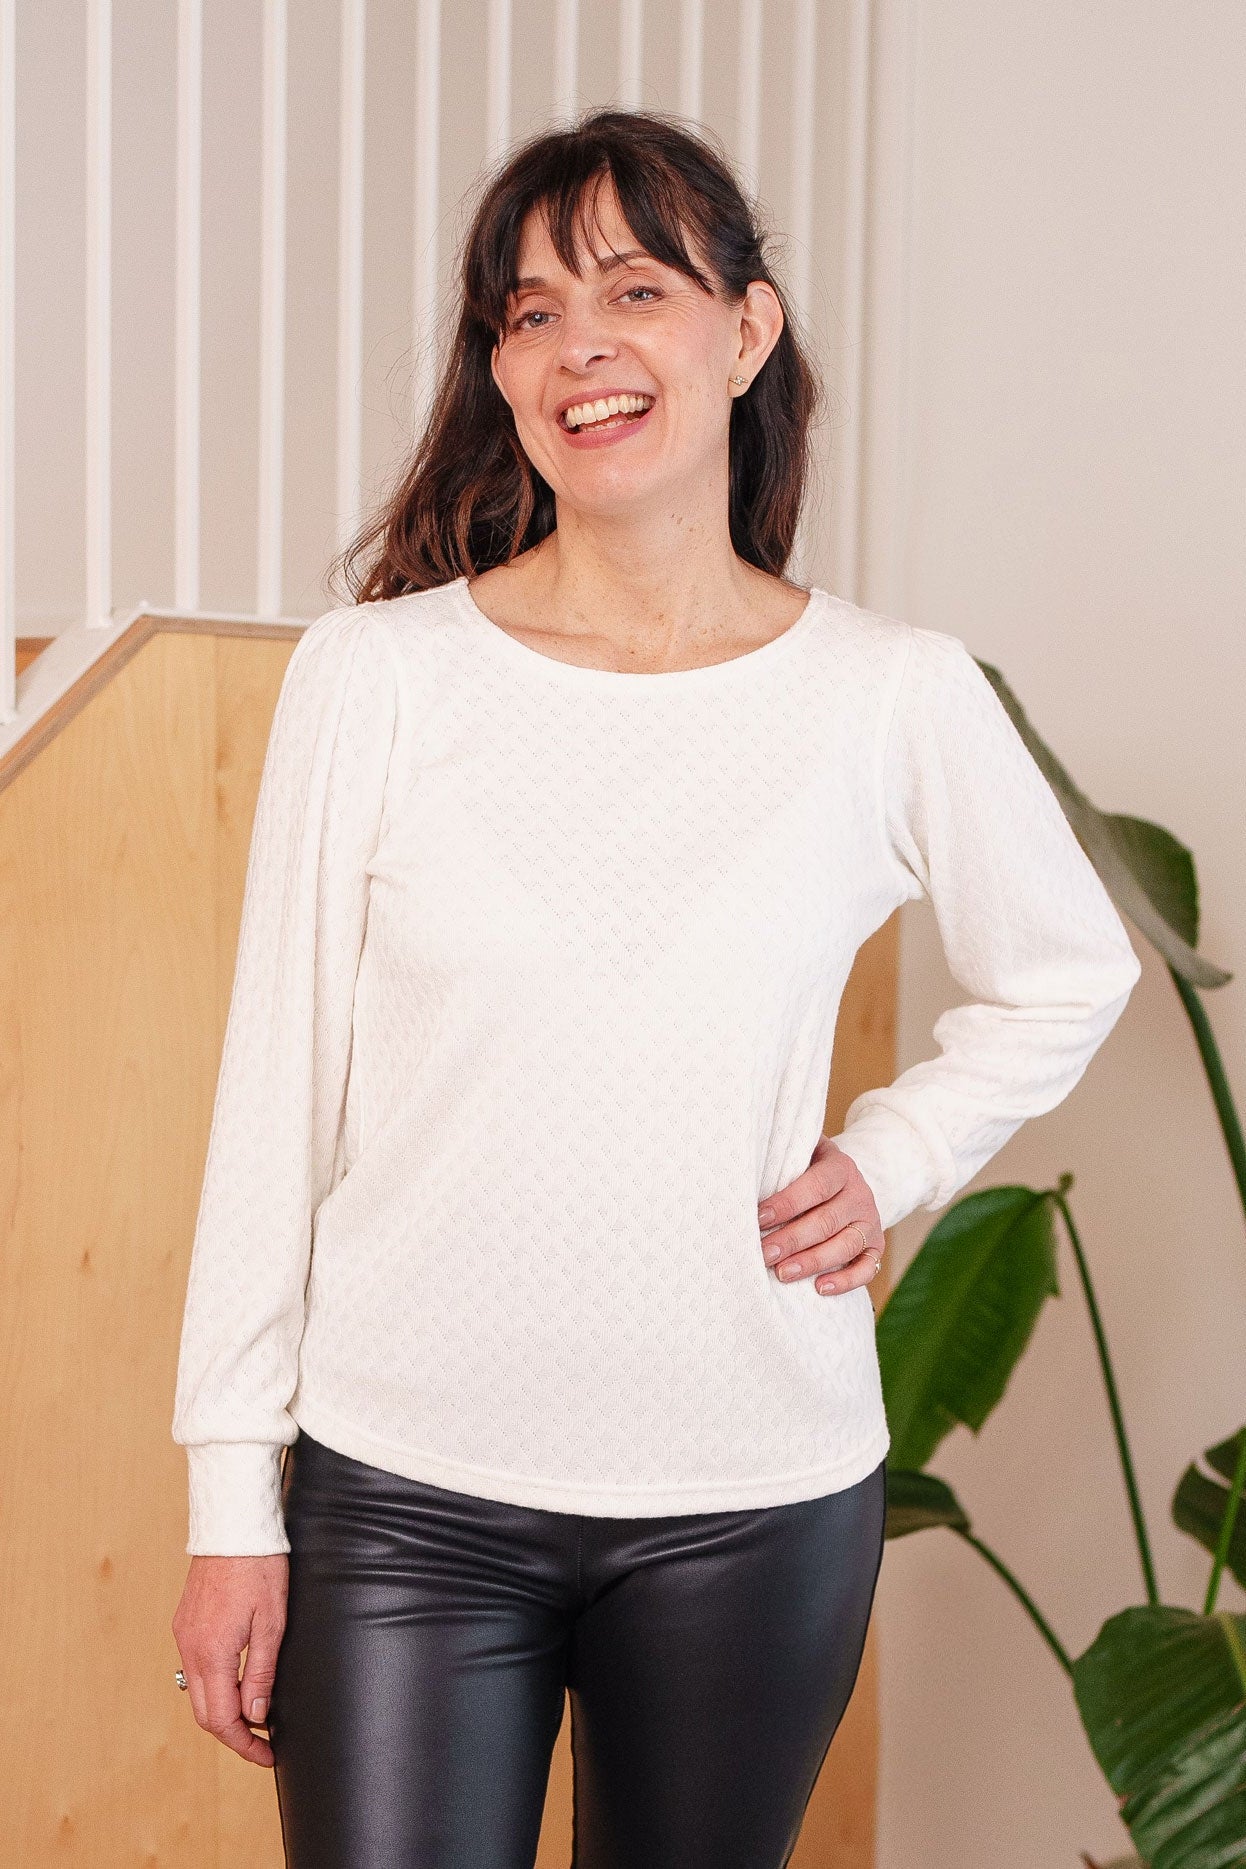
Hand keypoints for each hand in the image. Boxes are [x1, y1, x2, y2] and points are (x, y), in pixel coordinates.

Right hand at [172, 1554, 288, 1766]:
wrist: (234, 1524)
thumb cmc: (259, 1566)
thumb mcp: (273, 1622)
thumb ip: (262, 1671)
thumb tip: (257, 1714)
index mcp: (212, 1652)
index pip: (221, 1719)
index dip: (244, 1744)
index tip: (267, 1755)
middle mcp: (190, 1648)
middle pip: (204, 1713)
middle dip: (233, 1734)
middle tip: (263, 1743)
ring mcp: (184, 1635)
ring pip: (197, 1692)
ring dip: (223, 1710)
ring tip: (255, 1715)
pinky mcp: (185, 1623)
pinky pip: (195, 1668)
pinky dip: (215, 1686)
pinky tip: (238, 1683)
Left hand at [757, 1135, 883, 1296]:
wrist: (848, 1182)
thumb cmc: (809, 1169)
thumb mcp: (802, 1155)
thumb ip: (783, 1160)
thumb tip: (740, 1169)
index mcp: (840, 1168)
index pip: (816, 1186)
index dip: (787, 1203)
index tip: (758, 1218)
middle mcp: (859, 1195)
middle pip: (826, 1221)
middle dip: (792, 1239)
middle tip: (764, 1254)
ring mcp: (870, 1222)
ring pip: (844, 1246)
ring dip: (812, 1261)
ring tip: (783, 1273)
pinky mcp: (875, 1247)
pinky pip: (866, 1268)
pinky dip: (846, 1281)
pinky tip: (820, 1289)